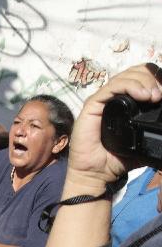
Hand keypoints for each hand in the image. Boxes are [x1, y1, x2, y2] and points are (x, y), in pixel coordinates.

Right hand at [68, 63, 161, 188]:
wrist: (98, 172)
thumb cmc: (118, 158)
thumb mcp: (145, 141)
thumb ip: (155, 130)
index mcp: (124, 103)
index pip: (139, 78)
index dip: (153, 78)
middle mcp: (111, 99)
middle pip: (132, 73)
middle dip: (149, 77)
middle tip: (159, 94)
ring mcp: (100, 101)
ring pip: (122, 77)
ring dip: (142, 81)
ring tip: (153, 95)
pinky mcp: (91, 106)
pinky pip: (109, 88)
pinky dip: (127, 87)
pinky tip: (141, 95)